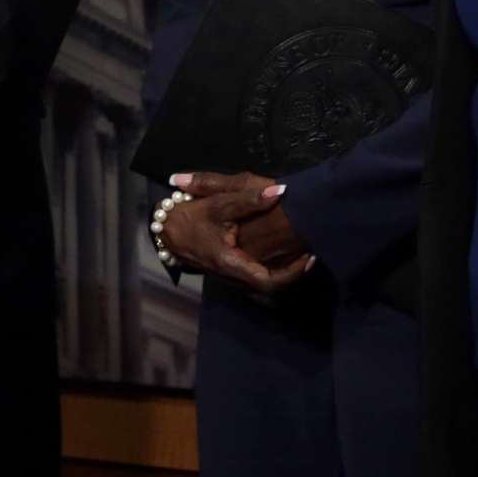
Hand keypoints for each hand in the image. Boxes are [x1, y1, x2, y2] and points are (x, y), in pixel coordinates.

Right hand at [160, 171, 315, 294]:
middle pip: (271, 285)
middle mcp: (233, 276)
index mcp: (231, 263)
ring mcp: (230, 276)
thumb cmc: (191, 217)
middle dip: (293, 270)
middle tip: (312, 251)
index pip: (270, 281)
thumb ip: (248, 198)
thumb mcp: (218, 203)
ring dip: (284, 269)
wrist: (165, 229)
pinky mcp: (229, 270)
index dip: (293, 273)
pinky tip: (283, 251)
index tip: (309, 257)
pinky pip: (255, 274)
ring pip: (263, 281)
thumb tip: (280, 191)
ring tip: (303, 251)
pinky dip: (271, 266)